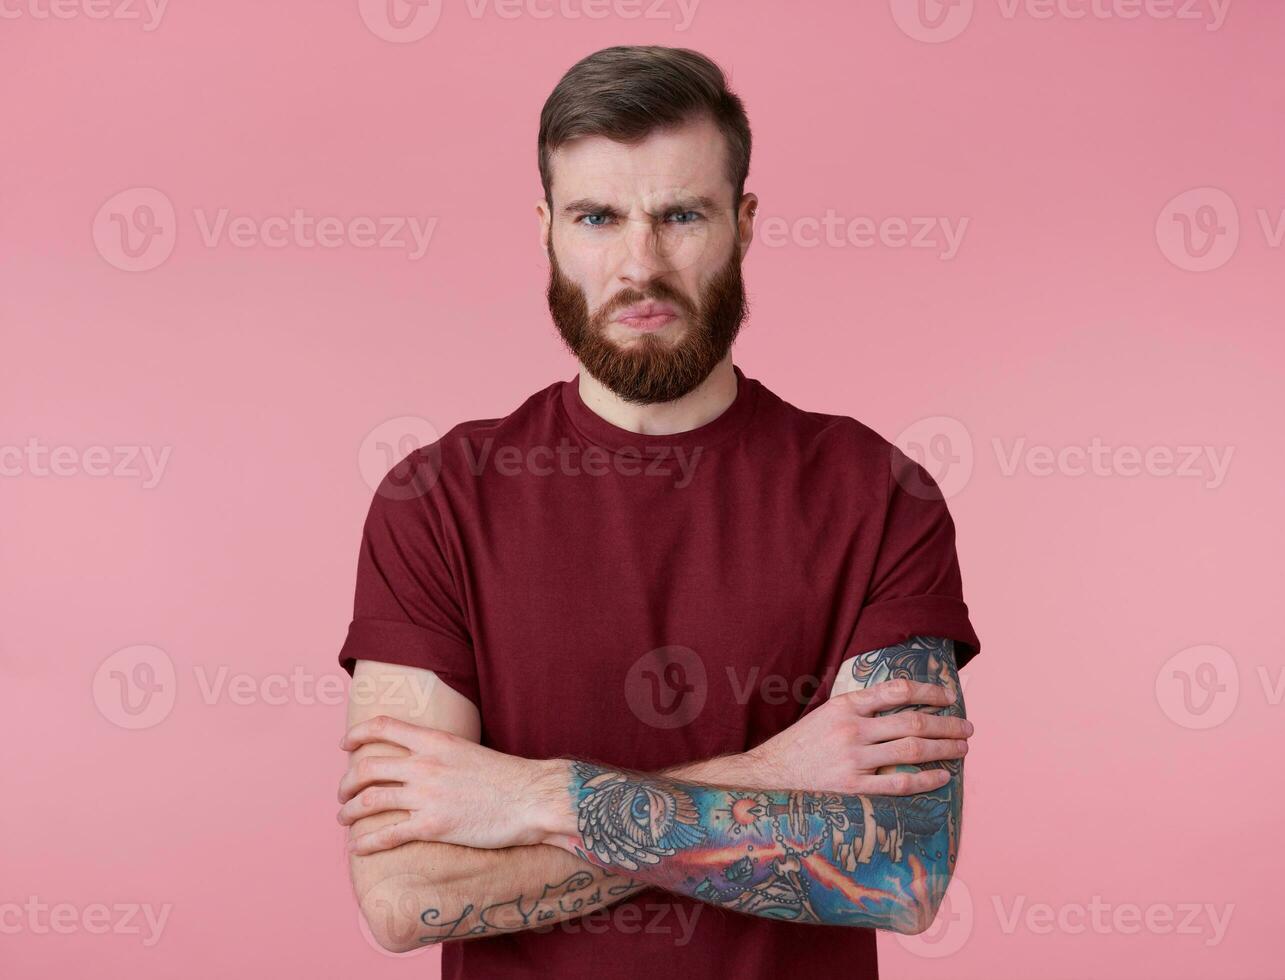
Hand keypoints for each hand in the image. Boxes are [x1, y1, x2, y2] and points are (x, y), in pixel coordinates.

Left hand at [336, 715, 566, 854]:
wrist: (531, 798)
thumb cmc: (506, 777)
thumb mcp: (467, 751)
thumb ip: (440, 752)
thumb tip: (422, 759)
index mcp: (434, 740)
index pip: (382, 727)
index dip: (356, 734)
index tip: (345, 745)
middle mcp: (424, 764)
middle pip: (366, 767)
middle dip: (346, 783)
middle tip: (343, 794)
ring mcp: (426, 795)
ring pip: (369, 801)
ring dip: (349, 812)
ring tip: (344, 819)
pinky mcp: (432, 826)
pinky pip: (387, 834)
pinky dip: (366, 842)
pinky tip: (358, 848)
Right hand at [742, 679, 972, 795]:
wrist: (770, 773)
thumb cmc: (801, 743)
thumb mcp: (826, 713)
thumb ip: (859, 707)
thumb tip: (900, 703)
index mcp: (845, 705)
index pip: (897, 690)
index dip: (928, 692)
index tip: (948, 697)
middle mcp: (852, 729)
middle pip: (912, 722)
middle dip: (946, 725)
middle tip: (967, 728)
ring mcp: (853, 759)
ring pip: (911, 751)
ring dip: (943, 749)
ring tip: (962, 749)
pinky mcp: (852, 787)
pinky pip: (898, 784)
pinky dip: (925, 780)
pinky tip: (942, 777)